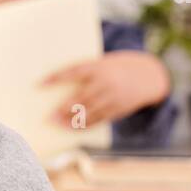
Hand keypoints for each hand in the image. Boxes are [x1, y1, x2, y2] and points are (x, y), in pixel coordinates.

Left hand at [43, 51, 170, 129]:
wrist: (150, 75)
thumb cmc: (118, 67)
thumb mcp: (104, 63)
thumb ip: (87, 73)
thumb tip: (61, 86)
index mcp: (99, 66)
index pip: (73, 72)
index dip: (56, 78)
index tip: (39, 84)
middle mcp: (105, 82)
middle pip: (80, 98)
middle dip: (63, 108)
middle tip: (48, 116)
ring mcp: (112, 97)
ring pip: (88, 112)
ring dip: (71, 120)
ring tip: (58, 124)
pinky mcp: (118, 109)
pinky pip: (99, 119)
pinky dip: (85, 125)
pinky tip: (73, 127)